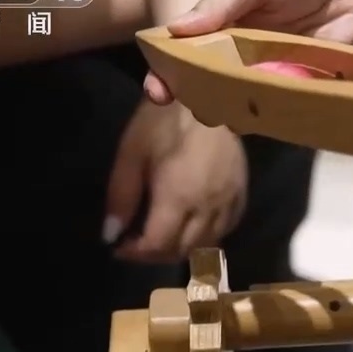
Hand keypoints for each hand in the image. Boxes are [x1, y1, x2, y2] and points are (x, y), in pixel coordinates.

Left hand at [105, 100, 247, 262]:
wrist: (208, 96)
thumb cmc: (164, 120)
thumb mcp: (132, 153)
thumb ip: (121, 197)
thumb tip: (110, 235)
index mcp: (178, 197)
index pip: (157, 245)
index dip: (135, 253)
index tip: (118, 247)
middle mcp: (208, 208)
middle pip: (182, 251)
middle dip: (155, 254)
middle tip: (136, 243)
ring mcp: (229, 203)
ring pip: (207, 245)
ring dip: (181, 249)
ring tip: (162, 237)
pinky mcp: (242, 196)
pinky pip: (226, 230)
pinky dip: (206, 237)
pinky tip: (191, 226)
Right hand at [144, 0, 352, 103]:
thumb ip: (223, 2)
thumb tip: (175, 29)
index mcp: (226, 21)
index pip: (188, 50)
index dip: (168, 70)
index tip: (156, 89)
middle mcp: (244, 50)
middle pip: (210, 82)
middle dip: (194, 97)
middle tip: (189, 106)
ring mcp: (274, 71)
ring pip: (243, 99)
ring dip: (230, 111)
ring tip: (222, 114)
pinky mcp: (304, 85)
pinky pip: (281, 106)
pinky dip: (269, 115)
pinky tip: (259, 120)